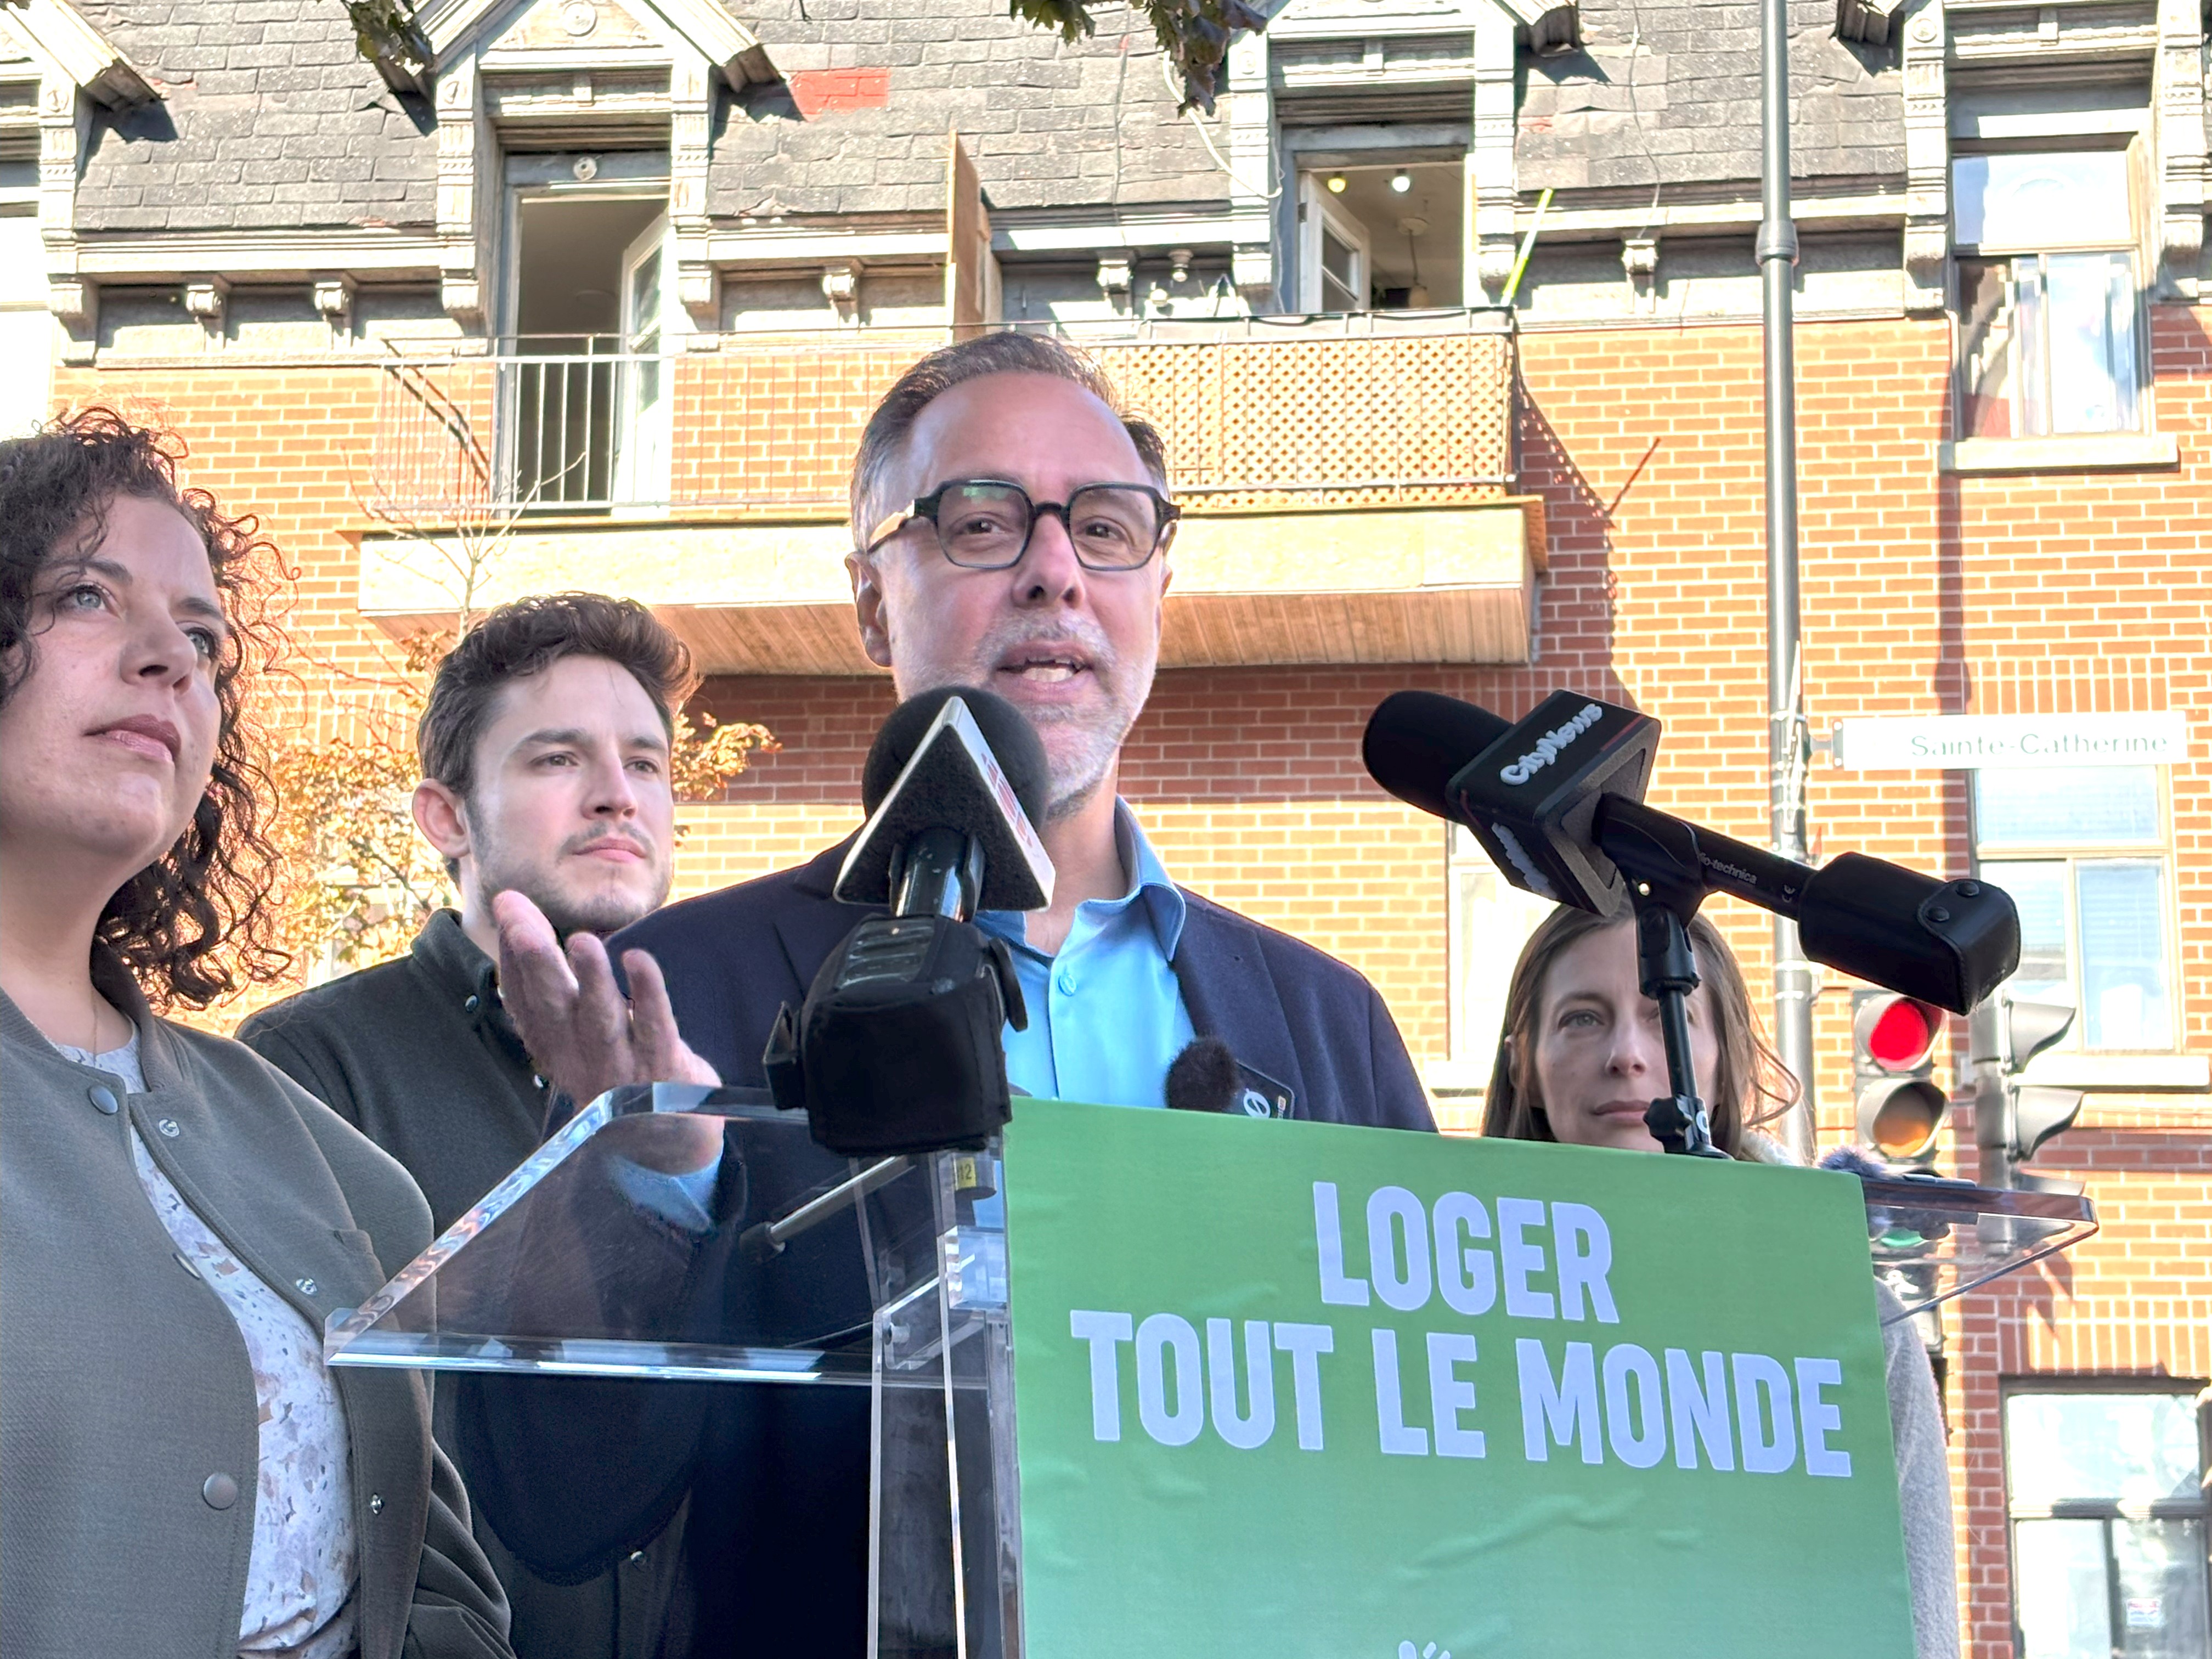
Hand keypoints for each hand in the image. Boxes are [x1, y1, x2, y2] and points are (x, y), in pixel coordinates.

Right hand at [491, 890, 720, 1107]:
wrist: (667, 1136)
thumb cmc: (618, 1072)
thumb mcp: (577, 1035)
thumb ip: (553, 984)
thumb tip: (520, 923)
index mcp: (555, 1049)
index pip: (525, 1002)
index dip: (514, 958)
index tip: (509, 909)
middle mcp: (581, 1059)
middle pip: (554, 1007)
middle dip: (537, 961)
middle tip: (518, 917)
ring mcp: (623, 1068)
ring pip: (602, 1020)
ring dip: (591, 979)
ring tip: (581, 940)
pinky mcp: (664, 1069)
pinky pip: (655, 1027)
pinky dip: (647, 993)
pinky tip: (638, 960)